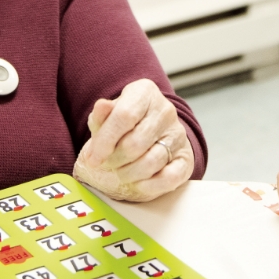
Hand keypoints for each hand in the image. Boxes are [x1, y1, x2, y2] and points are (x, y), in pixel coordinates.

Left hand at [73, 78, 193, 202]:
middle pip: (134, 144)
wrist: (152, 129)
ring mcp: (178, 134)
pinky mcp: (186, 158)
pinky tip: (138, 182)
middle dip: (114, 160)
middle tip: (107, 164)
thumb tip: (101, 107)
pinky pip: (169, 178)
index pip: (123, 116)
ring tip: (120, 172)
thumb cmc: (127, 122)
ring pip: (150, 163)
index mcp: (145, 93)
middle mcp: (165, 111)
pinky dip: (149, 185)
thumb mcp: (109, 114)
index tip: (93, 158)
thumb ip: (102, 115)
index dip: (104, 141)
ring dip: (128, 174)